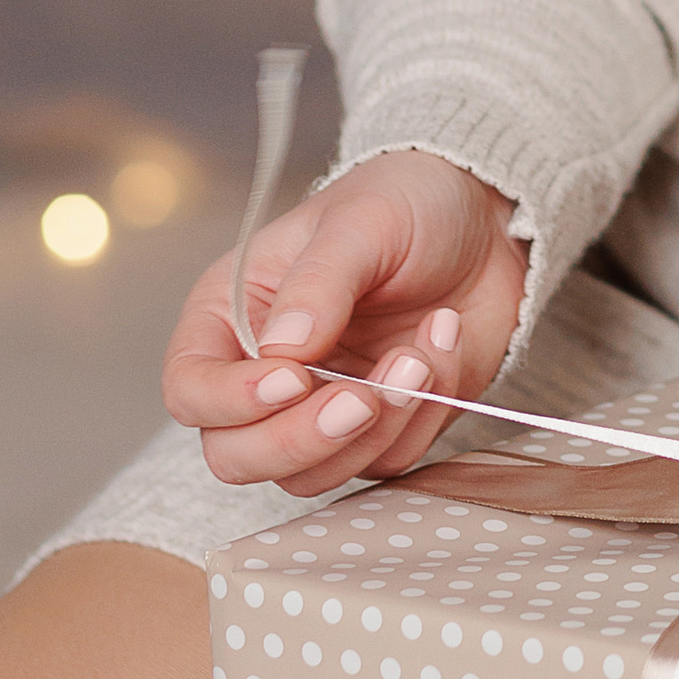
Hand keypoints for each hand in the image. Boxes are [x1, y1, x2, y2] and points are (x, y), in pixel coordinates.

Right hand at [163, 147, 526, 497]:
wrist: (486, 218)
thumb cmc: (405, 203)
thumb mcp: (360, 222)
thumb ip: (317, 284)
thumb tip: (282, 350)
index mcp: (231, 314)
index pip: (192, 389)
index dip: (231, 401)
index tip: (293, 378)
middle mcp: (265, 372)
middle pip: (237, 456)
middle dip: (300, 439)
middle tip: (362, 399)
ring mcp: (322, 407)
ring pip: (311, 475)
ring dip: (372, 432)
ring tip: (418, 356)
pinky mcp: (381, 428)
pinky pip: (384, 462)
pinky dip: (419, 418)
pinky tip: (441, 347)